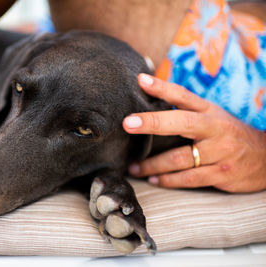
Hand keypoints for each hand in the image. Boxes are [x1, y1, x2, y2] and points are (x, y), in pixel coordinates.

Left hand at [123, 74, 265, 192]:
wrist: (265, 158)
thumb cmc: (228, 134)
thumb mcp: (212, 116)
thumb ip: (185, 108)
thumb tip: (151, 95)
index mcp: (210, 111)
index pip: (184, 95)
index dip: (162, 87)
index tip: (141, 81)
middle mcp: (214, 129)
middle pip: (181, 122)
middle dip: (153, 122)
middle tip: (128, 124)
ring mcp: (219, 152)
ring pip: (179, 158)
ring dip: (152, 164)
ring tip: (133, 167)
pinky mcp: (221, 174)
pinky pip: (188, 178)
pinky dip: (168, 180)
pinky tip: (154, 180)